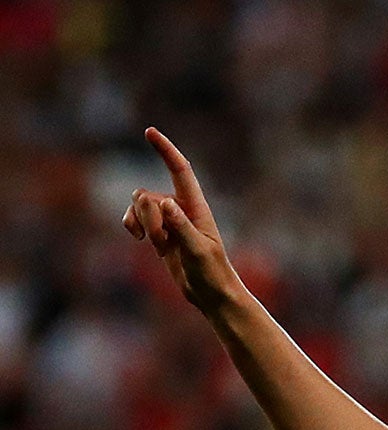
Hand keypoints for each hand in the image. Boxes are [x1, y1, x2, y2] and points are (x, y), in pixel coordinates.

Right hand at [122, 127, 242, 315]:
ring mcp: (167, 220)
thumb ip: (181, 227)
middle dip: (146, 217)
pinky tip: (139, 239)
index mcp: (196, 207)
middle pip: (147, 194)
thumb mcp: (198, 251)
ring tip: (158, 246)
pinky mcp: (158, 232)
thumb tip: (164, 204)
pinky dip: (131, 225)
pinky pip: (133, 217)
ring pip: (138, 206)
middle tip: (162, 241)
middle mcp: (180, 208)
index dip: (166, 150)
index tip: (150, 132)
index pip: (180, 171)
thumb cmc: (212, 273)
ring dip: (142, 225)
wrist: (211, 295)